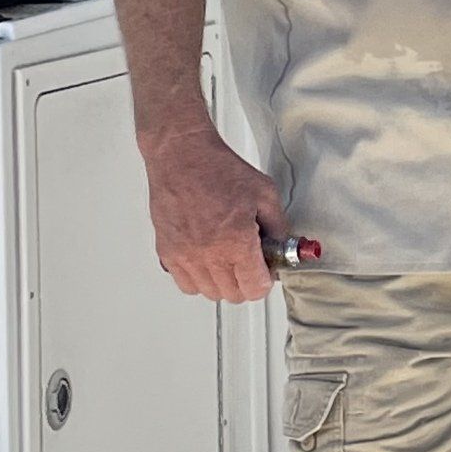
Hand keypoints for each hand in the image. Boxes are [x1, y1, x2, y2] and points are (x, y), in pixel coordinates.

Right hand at [142, 119, 287, 303]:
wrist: (182, 156)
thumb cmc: (218, 169)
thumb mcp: (265, 193)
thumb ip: (279, 226)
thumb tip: (283, 249)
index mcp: (236, 241)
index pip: (255, 288)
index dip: (265, 280)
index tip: (266, 270)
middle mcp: (209, 254)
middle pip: (234, 294)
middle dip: (246, 281)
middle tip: (249, 261)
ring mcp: (185, 256)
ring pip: (209, 292)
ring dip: (222, 282)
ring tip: (226, 258)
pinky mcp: (167, 252)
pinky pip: (186, 283)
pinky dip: (198, 278)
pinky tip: (206, 259)